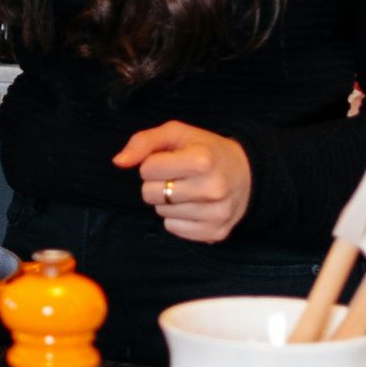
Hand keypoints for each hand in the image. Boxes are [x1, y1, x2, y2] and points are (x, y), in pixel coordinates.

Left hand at [112, 120, 253, 243]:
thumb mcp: (177, 134)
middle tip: (179, 175)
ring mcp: (215, 214)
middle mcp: (211, 189)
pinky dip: (177, 218)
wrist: (247, 174)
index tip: (170, 160)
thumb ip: (144, 142)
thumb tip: (118, 162)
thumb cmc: (205, 150)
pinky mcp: (215, 232)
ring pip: (160, 212)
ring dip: (167, 201)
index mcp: (202, 161)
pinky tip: (194, 205)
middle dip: (157, 183)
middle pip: (150, 194)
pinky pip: (173, 229)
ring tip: (188, 189)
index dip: (153, 163)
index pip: (146, 169)